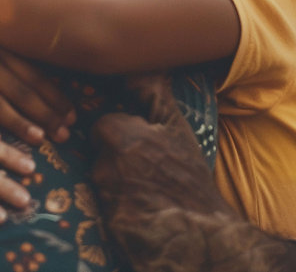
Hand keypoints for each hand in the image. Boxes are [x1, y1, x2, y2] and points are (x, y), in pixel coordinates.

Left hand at [91, 94, 295, 271]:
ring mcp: (102, 191)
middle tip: (142, 168)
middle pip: (100, 152)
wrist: (196, 229)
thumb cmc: (188, 174)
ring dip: (115, 180)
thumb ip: (153, 94)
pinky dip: (116, 203)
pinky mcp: (102, 218)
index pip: (103, 126)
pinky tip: (137, 206)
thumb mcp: (176, 127)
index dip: (121, 134)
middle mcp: (105, 161)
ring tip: (144, 189)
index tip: (138, 143)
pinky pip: (103, 202)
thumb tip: (138, 67)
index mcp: (120, 134)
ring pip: (100, 176)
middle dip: (115, 158)